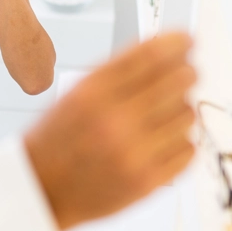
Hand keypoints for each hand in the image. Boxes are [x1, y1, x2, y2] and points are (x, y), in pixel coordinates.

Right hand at [23, 32, 197, 230]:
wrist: (42, 191)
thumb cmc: (57, 141)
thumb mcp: (76, 94)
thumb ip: (118, 73)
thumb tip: (165, 50)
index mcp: (93, 93)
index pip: (150, 56)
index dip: (177, 43)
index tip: (189, 40)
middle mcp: (114, 120)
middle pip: (179, 81)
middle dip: (187, 73)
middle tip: (185, 75)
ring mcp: (133, 153)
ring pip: (187, 114)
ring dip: (182, 110)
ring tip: (165, 115)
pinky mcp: (148, 181)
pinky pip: (189, 148)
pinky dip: (181, 141)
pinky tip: (164, 141)